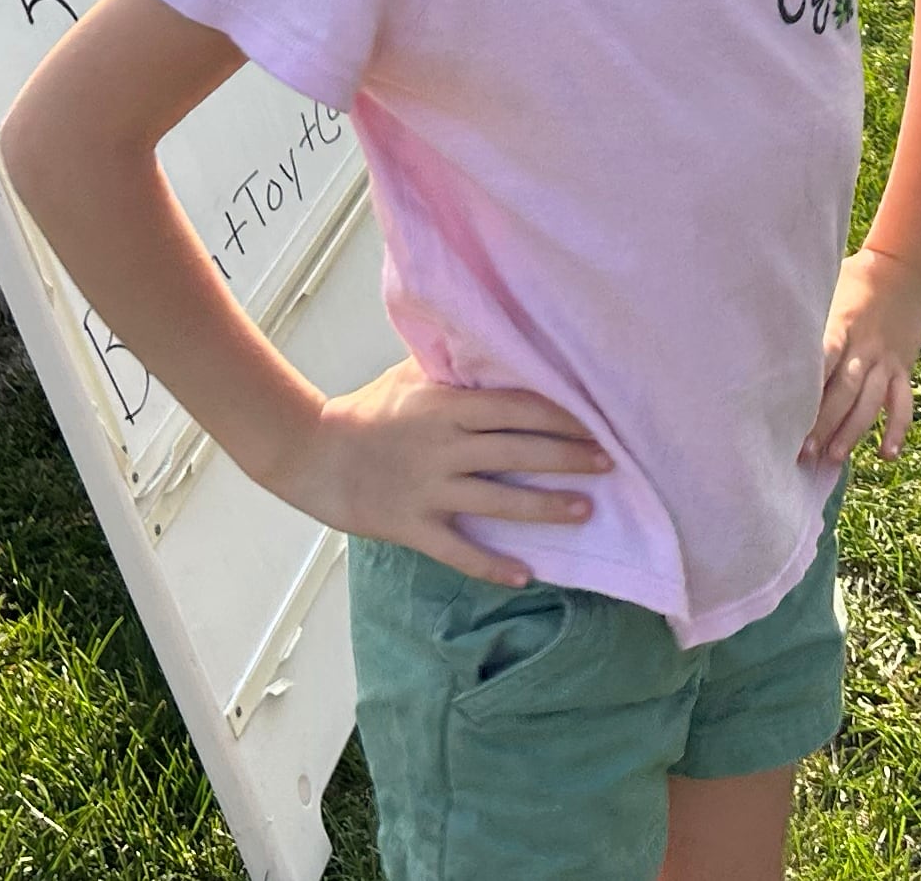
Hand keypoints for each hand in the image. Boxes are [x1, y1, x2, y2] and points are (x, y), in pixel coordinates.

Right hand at [272, 357, 611, 584]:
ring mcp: (430, 489)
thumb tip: (493, 346)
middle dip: (567, 457)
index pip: (518, 408)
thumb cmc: (365, 411)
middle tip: (608, 463)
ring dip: (545, 506)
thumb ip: (451, 364)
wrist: (312, 453)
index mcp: (447, 406)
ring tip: (585, 510)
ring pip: (499, 499)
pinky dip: (492, 564)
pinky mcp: (412, 526)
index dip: (561, 416)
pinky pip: (459, 549)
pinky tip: (525, 574)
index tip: (595, 422)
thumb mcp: (408, 375)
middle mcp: (445, 446)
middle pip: (519, 450)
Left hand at [802, 245, 920, 466]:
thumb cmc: (855, 279)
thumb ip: (806, 314)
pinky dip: (897, 429)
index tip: (784, 413)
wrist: (904, 269)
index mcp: (842, 325)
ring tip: (834, 458)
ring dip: (853, 431)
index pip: (823, 360)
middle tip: (804, 451)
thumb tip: (764, 329)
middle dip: (824, 422)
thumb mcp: (827, 287)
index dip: (806, 387)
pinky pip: (902, 403)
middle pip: (844, 389)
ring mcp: (886, 361)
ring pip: (870, 402)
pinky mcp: (902, 369)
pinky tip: (886, 455)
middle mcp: (865, 347)